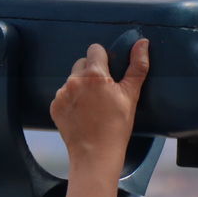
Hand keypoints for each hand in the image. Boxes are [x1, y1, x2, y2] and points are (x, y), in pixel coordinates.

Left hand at [49, 38, 149, 169]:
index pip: (95, 49)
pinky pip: (64, 95)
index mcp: (93, 74)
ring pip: (72, 80)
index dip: (104, 59)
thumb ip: (137, 66)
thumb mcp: (131, 95)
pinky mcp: (54, 106)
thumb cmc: (117, 126)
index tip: (110, 74)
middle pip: (82, 63)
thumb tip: (142, 42)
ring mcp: (61, 93)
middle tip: (103, 92)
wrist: (95, 154)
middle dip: (92, 72)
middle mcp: (74, 80)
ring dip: (81, 86)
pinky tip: (82, 114)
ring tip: (93, 106)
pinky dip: (72, 100)